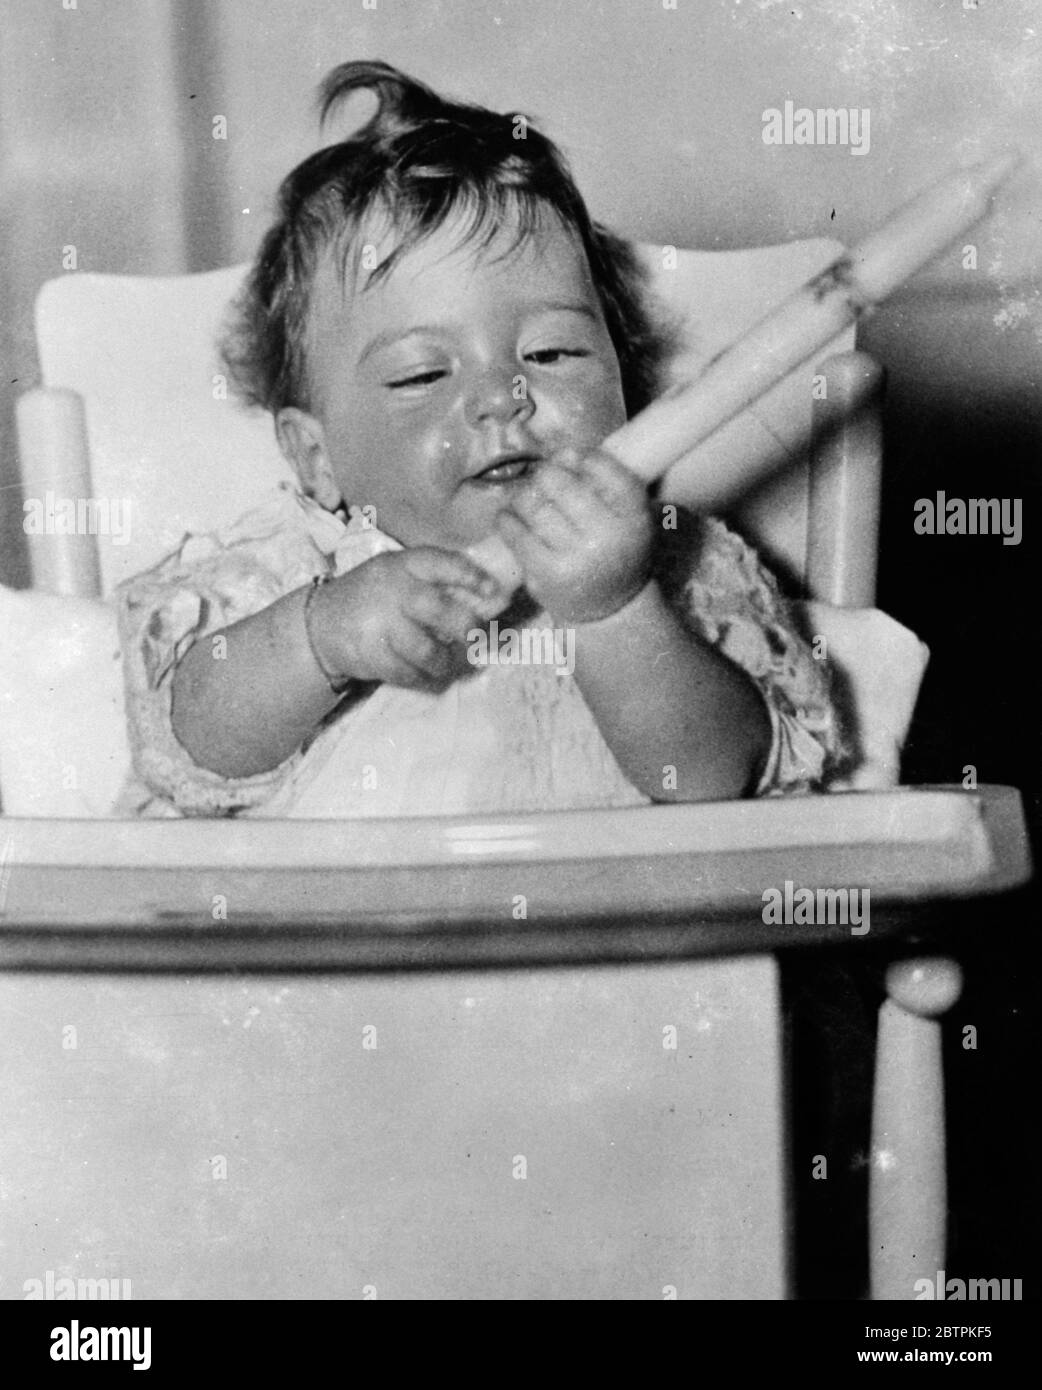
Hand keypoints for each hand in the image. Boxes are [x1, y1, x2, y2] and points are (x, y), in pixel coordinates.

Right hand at [306, 549, 507, 690]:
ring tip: (447, 663)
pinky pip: (408, 674)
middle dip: (466, 628)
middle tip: (476, 639)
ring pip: (427, 650)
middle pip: (439, 610)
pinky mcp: (371, 654)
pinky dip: (424, 679)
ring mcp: (379, 623)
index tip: (493, 591)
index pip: (442, 563)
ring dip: (445, 662)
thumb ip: (436, 583)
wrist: (321, 623)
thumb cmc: (375, 597)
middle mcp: (392, 590)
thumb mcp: (398, 575)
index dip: (471, 576)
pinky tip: (426, 676)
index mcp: (403, 565)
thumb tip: (490, 599)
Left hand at [493, 447, 653, 623]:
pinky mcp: (547, 574)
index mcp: (634, 517)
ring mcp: (576, 558)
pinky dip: (507, 519)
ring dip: (524, 495)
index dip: (582, 457)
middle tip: (544, 479)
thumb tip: (560, 451)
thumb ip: (604, 483)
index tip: (571, 459)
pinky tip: (510, 517)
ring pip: (534, 505)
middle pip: (562, 484)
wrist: (610, 608)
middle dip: (546, 474)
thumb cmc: (615, 551)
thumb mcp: (626, 517)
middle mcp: (608, 537)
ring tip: (527, 498)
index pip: (605, 469)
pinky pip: (516, 534)